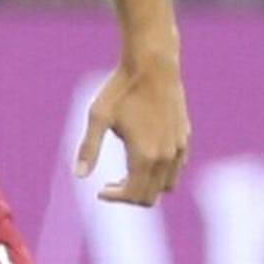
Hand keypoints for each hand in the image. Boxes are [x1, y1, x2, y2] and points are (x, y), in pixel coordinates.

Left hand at [77, 57, 189, 206]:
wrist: (152, 65)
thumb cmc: (121, 89)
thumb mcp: (98, 117)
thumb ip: (89, 149)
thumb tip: (78, 176)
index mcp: (145, 155)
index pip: (133, 195)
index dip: (115, 198)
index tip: (99, 191)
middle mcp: (166, 156)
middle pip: (151, 196)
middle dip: (129, 197)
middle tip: (109, 186)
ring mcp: (179, 147)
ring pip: (168, 186)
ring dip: (147, 187)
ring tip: (125, 176)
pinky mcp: (185, 137)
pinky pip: (177, 168)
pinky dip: (161, 174)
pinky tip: (143, 160)